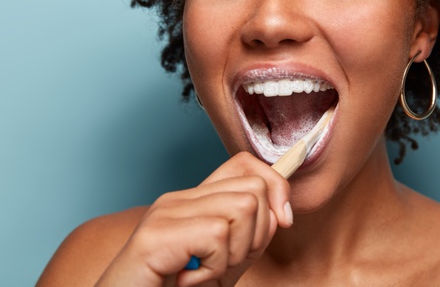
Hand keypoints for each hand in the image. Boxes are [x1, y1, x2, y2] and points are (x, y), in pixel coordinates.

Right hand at [95, 152, 292, 286]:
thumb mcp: (223, 264)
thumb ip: (249, 237)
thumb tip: (280, 213)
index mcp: (193, 202)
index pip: (245, 164)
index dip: (276, 187)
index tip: (283, 221)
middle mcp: (178, 200)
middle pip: (253, 188)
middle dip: (257, 235)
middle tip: (226, 264)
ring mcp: (165, 214)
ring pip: (242, 208)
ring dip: (234, 256)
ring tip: (205, 275)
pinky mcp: (156, 236)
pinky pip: (217, 236)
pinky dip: (213, 271)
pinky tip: (188, 282)